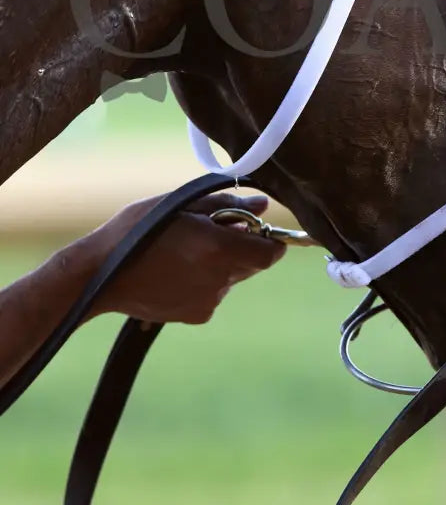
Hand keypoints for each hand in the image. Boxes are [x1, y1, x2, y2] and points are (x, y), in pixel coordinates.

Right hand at [87, 192, 284, 323]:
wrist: (99, 276)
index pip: (270, 253)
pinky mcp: (196, 315)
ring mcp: (208, 300)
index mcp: (218, 249)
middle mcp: (219, 279)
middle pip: (252, 265)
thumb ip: (226, 205)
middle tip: (215, 231)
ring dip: (223, 263)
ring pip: (232, 278)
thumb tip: (261, 205)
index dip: (271, 241)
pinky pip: (214, 293)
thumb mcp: (180, 205)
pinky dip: (207, 281)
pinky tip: (178, 271)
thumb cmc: (137, 230)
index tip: (260, 229)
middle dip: (244, 247)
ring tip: (187, 251)